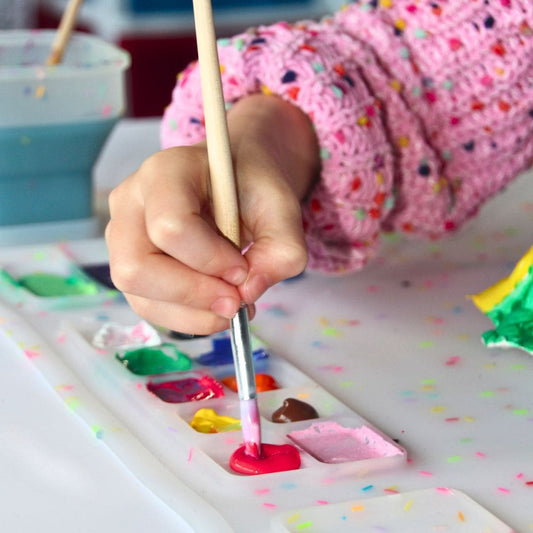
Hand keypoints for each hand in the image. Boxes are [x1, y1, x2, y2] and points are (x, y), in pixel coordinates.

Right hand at [105, 95, 317, 334]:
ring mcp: (123, 236)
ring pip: (139, 295)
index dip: (209, 260)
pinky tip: (216, 309)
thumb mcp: (282, 208)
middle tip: (236, 301)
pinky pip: (148, 306)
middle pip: (137, 268)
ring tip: (233, 306)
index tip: (242, 268)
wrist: (236, 180)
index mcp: (167, 172)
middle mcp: (132, 202)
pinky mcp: (130, 265)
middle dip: (194, 295)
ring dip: (193, 313)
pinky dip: (187, 318)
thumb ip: (281, 250)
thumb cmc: (253, 186)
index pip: (170, 227)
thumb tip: (248, 293)